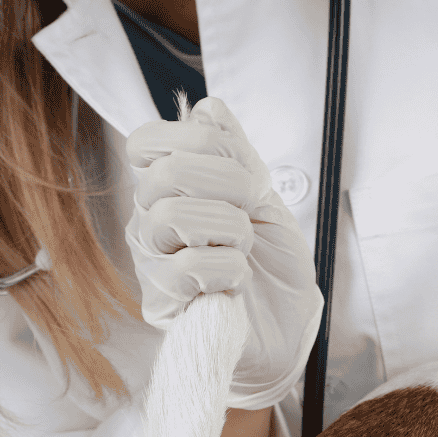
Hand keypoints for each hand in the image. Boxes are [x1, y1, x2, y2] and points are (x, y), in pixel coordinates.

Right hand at [124, 96, 324, 409]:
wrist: (289, 326)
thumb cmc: (273, 265)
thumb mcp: (267, 198)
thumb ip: (235, 154)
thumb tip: (207, 109)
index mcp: (167, 189)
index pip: (148, 142)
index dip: (201, 146)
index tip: (243, 175)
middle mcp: (149, 220)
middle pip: (167, 173)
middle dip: (229, 186)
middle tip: (252, 214)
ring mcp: (150, 262)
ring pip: (171, 217)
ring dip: (229, 229)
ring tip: (243, 250)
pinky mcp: (163, 303)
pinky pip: (187, 267)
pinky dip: (229, 269)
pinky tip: (237, 282)